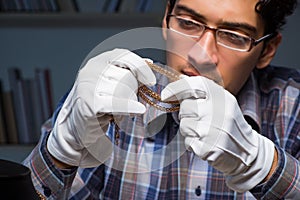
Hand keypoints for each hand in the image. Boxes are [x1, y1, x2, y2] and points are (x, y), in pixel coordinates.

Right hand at [47, 48, 155, 167]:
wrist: (76, 125)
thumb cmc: (98, 102)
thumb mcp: (112, 82)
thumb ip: (129, 72)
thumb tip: (149, 63)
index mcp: (99, 61)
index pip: (125, 55)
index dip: (141, 67)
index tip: (151, 81)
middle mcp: (92, 69)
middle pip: (127, 76)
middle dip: (133, 92)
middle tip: (127, 102)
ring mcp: (89, 85)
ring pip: (124, 91)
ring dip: (128, 103)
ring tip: (119, 110)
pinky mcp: (89, 103)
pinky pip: (117, 103)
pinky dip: (130, 107)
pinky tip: (139, 110)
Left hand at [161, 76, 274, 191]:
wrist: (248, 151)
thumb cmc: (231, 124)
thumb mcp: (223, 101)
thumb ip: (203, 91)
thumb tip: (181, 78)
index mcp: (222, 97)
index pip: (193, 85)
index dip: (176, 88)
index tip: (165, 95)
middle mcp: (217, 112)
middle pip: (185, 107)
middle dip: (187, 113)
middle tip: (200, 119)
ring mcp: (212, 131)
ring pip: (184, 125)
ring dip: (190, 129)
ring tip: (205, 131)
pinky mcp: (207, 148)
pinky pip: (188, 141)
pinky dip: (193, 142)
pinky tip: (205, 142)